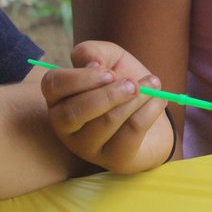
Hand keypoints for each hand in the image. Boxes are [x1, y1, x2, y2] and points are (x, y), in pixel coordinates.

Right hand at [40, 41, 174, 173]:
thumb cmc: (124, 82)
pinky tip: (159, 100)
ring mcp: (87, 146)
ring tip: (153, 85)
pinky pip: (130, 134)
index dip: (81, 77)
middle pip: (74, 112)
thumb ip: (94, 51)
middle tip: (133, 83)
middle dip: (109, 94)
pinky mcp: (113, 160)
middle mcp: (65, 125)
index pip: (53, 85)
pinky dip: (150, 111)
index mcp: (59, 97)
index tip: (108, 71)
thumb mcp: (110, 58)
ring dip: (136, 99)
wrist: (152, 111)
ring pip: (106, 122)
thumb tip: (91, 64)